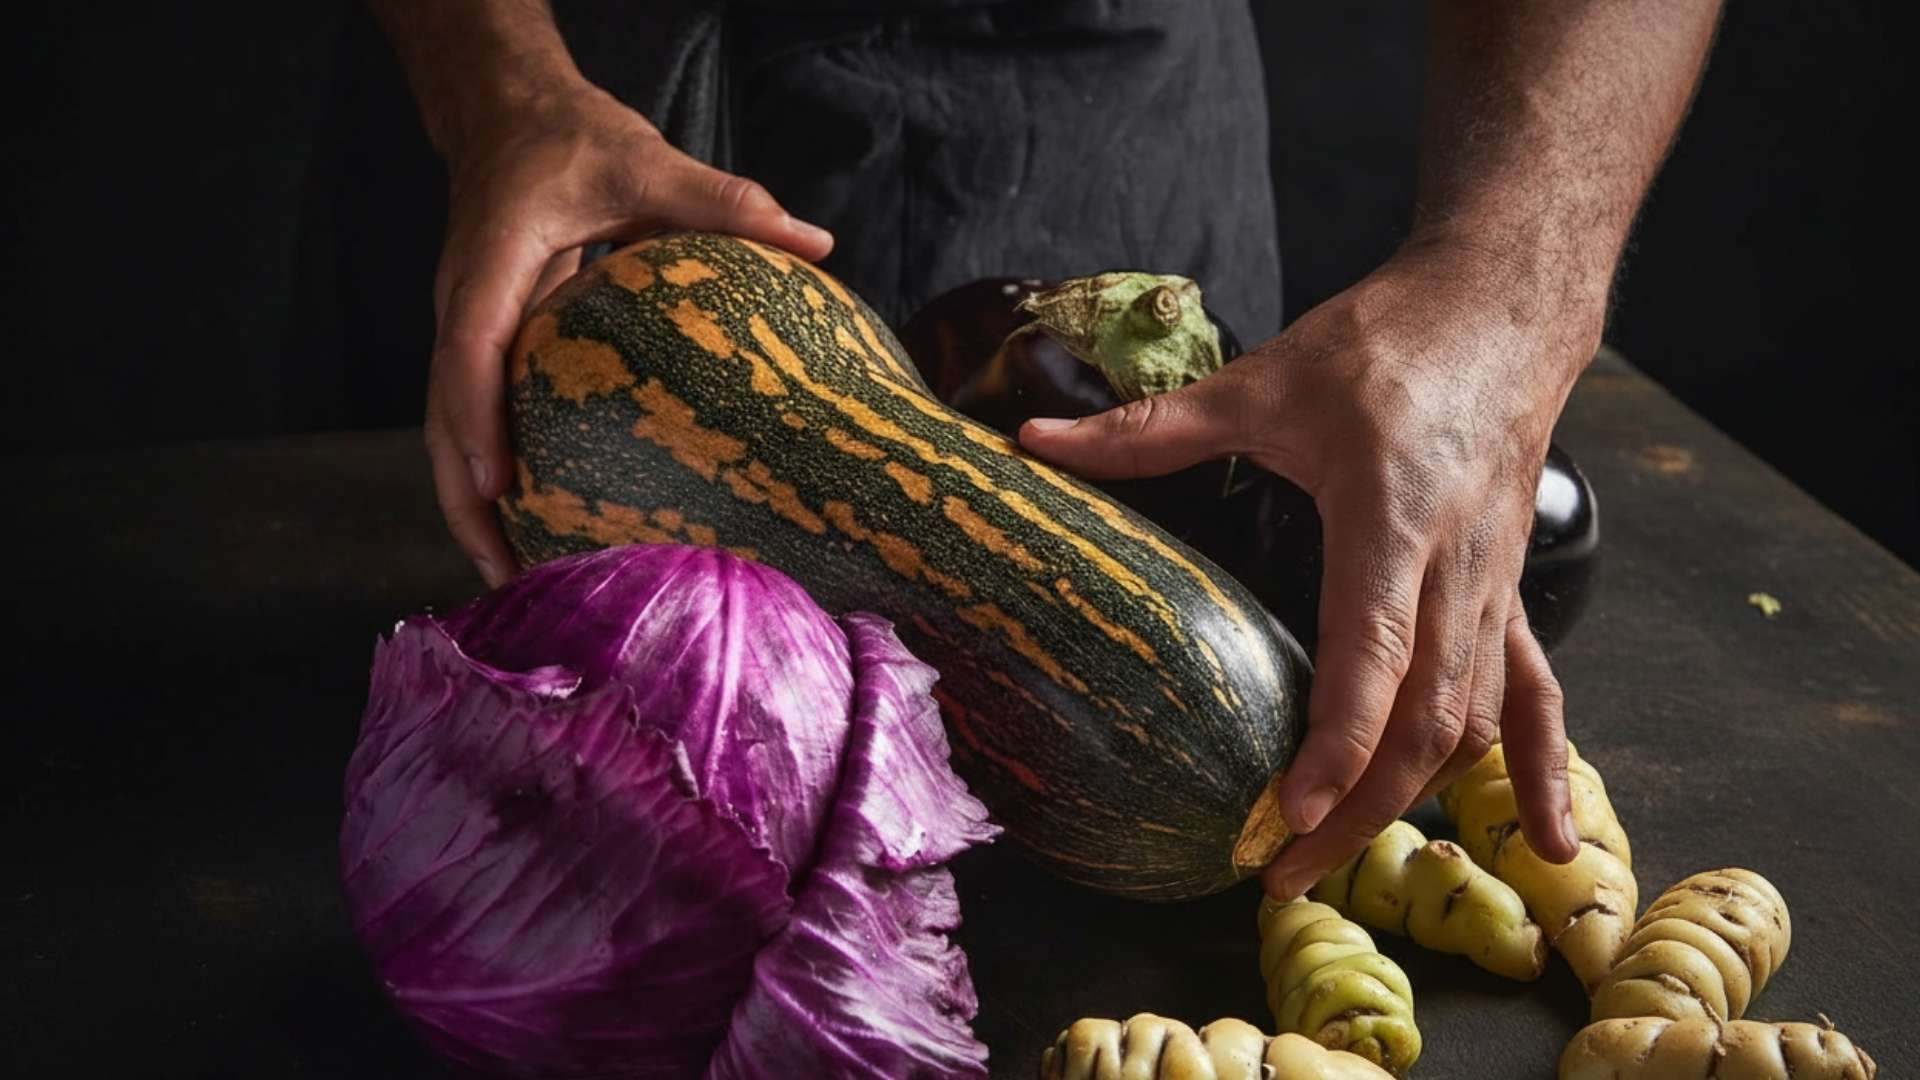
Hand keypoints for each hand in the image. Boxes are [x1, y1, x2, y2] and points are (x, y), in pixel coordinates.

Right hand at [426, 82, 832, 586]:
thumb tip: (816, 240)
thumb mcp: (644, 160)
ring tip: (514, 576)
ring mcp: (465, 325)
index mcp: (491, 260)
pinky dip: (492, 471)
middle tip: (504, 573)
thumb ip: (721, 200)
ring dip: (472, 501)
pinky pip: (475, 415)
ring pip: (449, 425)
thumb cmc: (572, 139)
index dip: (477, 419)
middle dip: (463, 496)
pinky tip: (534, 520)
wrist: (505, 115)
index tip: (498, 485)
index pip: (470, 347)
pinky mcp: (483, 341)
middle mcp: (463, 302)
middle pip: (443, 412)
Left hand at [1018, 238, 1599, 897]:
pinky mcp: (1509, 592)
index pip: (1371, 658)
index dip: (1335, 748)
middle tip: (1283, 876)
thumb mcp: (1264, 381)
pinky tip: (1550, 844)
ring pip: (1471, 722)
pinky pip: (1534, 696)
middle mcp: (1455, 568)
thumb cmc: (1388, 342)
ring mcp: (1493, 588)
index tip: (1288, 814)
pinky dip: (1537, 771)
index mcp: (1391, 519)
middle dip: (1358, 810)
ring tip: (1341, 861)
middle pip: (1423, 721)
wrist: (1502, 308)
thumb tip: (1034, 439)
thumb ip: (1148, 427)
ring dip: (1414, 801)